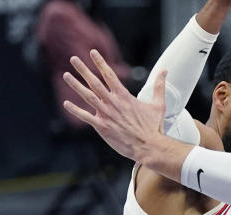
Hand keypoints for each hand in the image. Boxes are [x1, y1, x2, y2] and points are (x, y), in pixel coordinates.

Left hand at [62, 49, 166, 163]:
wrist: (149, 146)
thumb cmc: (154, 127)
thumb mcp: (159, 104)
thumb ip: (159, 86)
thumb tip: (164, 72)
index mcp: (124, 96)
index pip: (109, 75)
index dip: (100, 62)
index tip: (93, 53)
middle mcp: (113, 102)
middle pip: (94, 82)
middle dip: (83, 69)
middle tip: (73, 59)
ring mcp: (106, 114)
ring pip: (87, 96)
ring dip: (75, 85)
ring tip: (66, 75)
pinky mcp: (102, 127)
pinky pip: (86, 116)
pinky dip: (75, 110)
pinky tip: (66, 103)